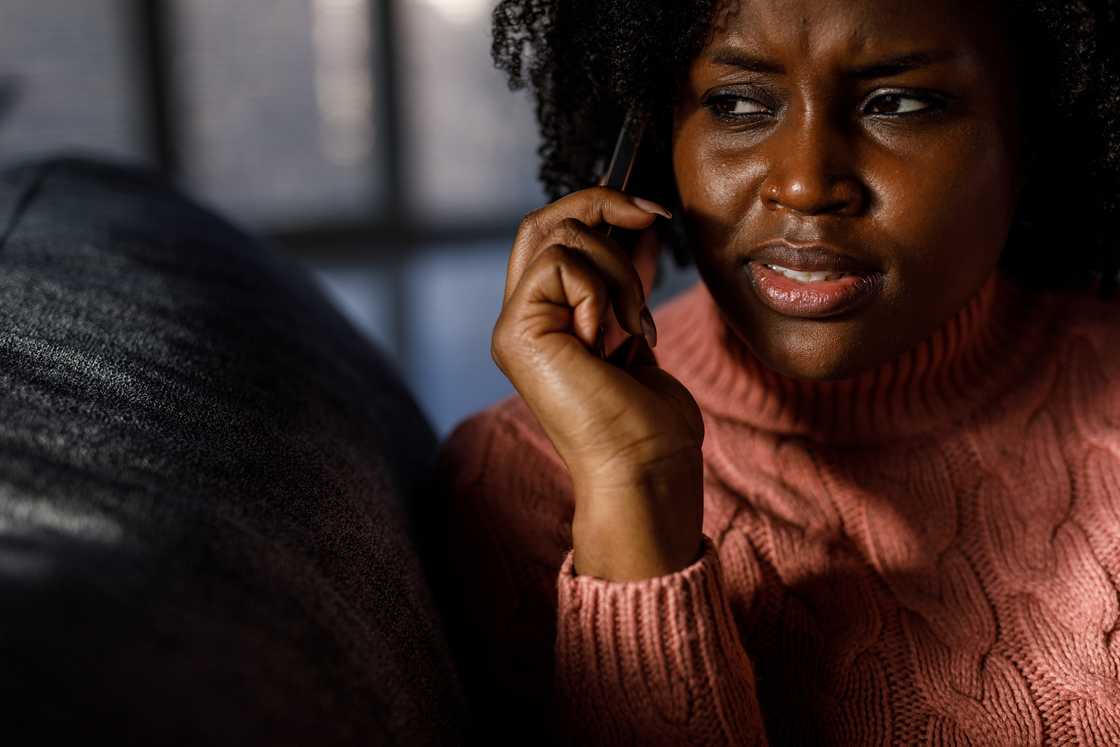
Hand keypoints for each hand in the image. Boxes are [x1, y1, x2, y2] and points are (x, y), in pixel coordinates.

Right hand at [491, 186, 704, 580]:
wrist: (645, 471)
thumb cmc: (650, 422)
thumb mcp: (638, 327)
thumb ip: (626, 279)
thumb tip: (638, 222)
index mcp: (545, 321)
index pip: (551, 236)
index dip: (598, 208)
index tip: (652, 215)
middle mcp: (521, 321)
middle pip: (541, 222)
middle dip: (603, 203)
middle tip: (653, 217)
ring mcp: (514, 327)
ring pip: (562, 237)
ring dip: (619, 271)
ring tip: (635, 328)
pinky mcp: (517, 333)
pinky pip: (563, 265)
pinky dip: (604, 292)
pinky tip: (614, 340)